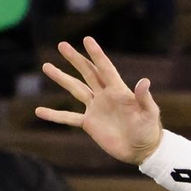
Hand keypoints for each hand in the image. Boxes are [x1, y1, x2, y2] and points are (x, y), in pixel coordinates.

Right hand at [35, 36, 163, 164]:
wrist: (142, 151)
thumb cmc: (149, 131)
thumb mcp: (149, 114)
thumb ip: (145, 98)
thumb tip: (145, 81)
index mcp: (119, 91)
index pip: (105, 69)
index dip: (96, 55)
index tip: (87, 39)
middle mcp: (105, 96)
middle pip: (87, 73)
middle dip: (75, 59)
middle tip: (62, 45)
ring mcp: (96, 109)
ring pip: (75, 89)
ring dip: (61, 78)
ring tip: (46, 66)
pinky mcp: (89, 124)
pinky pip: (69, 118)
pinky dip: (55, 115)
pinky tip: (39, 111)